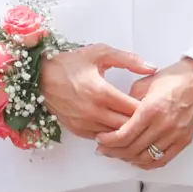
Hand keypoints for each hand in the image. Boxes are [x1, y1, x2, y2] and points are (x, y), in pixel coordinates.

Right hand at [39, 43, 154, 139]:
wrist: (40, 76)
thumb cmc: (71, 63)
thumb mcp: (100, 53)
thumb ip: (128, 60)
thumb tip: (151, 67)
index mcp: (101, 92)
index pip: (134, 109)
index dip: (147, 107)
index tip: (151, 102)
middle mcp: (93, 112)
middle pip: (127, 126)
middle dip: (140, 121)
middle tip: (147, 113)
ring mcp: (85, 124)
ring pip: (116, 135)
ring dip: (127, 129)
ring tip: (135, 120)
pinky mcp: (78, 131)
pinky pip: (103, 138)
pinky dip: (112, 133)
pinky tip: (116, 124)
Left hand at [96, 58, 192, 167]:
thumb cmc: (174, 78)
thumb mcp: (145, 83)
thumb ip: (129, 100)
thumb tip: (117, 114)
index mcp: (151, 109)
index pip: (125, 134)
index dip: (109, 141)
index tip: (100, 139)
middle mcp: (163, 125)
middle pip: (132, 149)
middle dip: (113, 151)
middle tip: (103, 149)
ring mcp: (175, 135)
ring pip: (146, 158)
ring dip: (128, 159)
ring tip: (118, 154)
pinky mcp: (184, 141)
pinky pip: (163, 160)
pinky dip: (147, 163)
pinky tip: (137, 160)